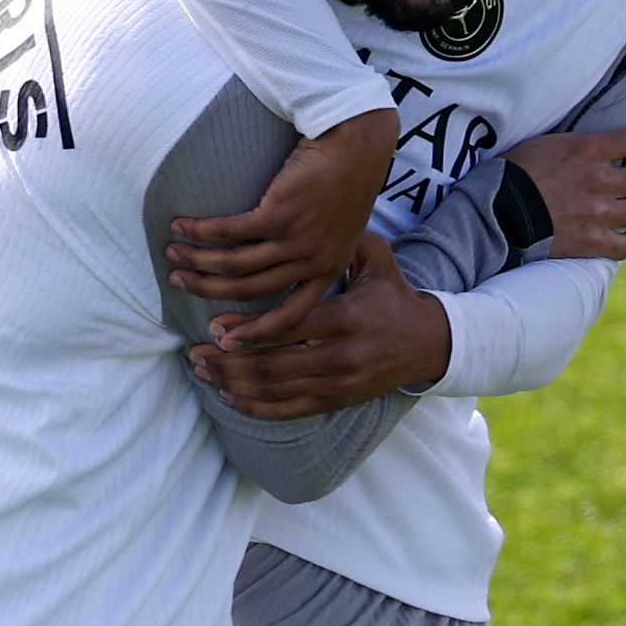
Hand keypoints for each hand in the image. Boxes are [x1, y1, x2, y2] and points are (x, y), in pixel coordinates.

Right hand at [165, 107, 399, 346]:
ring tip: (173, 255)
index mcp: (329, 271)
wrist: (356, 141)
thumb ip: (318, 254)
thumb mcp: (342, 230)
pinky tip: (180, 226)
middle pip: (249, 291)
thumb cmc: (346, 178)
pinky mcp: (279, 215)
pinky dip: (200, 231)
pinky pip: (229, 232)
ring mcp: (296, 241)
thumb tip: (282, 267)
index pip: (290, 317)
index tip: (226, 339)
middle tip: (180, 284)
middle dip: (208, 291)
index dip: (255, 333)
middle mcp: (312, 263)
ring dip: (197, 261)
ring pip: (235, 265)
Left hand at [194, 236, 451, 418]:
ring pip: (275, 391)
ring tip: (203, 371)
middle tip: (196, 352)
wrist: (429, 343)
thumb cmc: (394, 296)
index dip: (248, 330)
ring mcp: (337, 384)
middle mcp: (339, 356)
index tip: (215, 325)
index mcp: (346, 318)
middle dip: (229, 361)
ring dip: (234, 383)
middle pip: (273, 366)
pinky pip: (289, 411)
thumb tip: (306, 213)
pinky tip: (230, 396)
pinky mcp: (337, 402)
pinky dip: (256, 407)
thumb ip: (342, 239)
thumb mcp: (377, 260)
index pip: (287, 327)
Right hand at [506, 123, 625, 261]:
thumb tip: (593, 146)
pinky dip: (622, 243)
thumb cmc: (511, 173)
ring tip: (621, 214)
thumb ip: (577, 146)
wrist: (493, 213)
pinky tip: (612, 239)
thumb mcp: (544, 144)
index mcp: (589, 148)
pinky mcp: (592, 243)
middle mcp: (600, 179)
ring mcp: (598, 213)